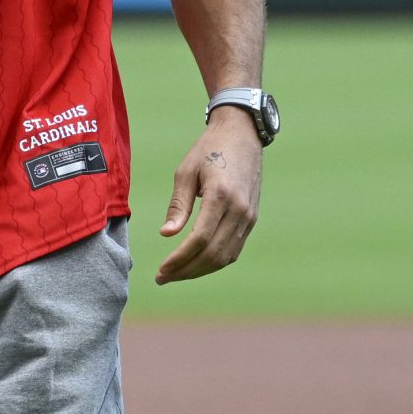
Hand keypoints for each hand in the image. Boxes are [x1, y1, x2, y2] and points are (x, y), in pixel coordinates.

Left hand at [156, 110, 261, 283]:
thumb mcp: (185, 172)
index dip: (179, 259)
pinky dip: (214, 261)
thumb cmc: (209, 150)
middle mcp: (240, 210)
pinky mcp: (251, 219)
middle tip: (162, 278)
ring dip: (200, 270)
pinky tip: (195, 264)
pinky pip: (234, 249)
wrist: (242, 135)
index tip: (161, 270)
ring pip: (226, 256)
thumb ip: (178, 205)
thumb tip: (166, 234)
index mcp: (221, 196)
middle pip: (213, 254)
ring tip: (176, 274)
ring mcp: (249, 217)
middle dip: (186, 271)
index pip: (199, 239)